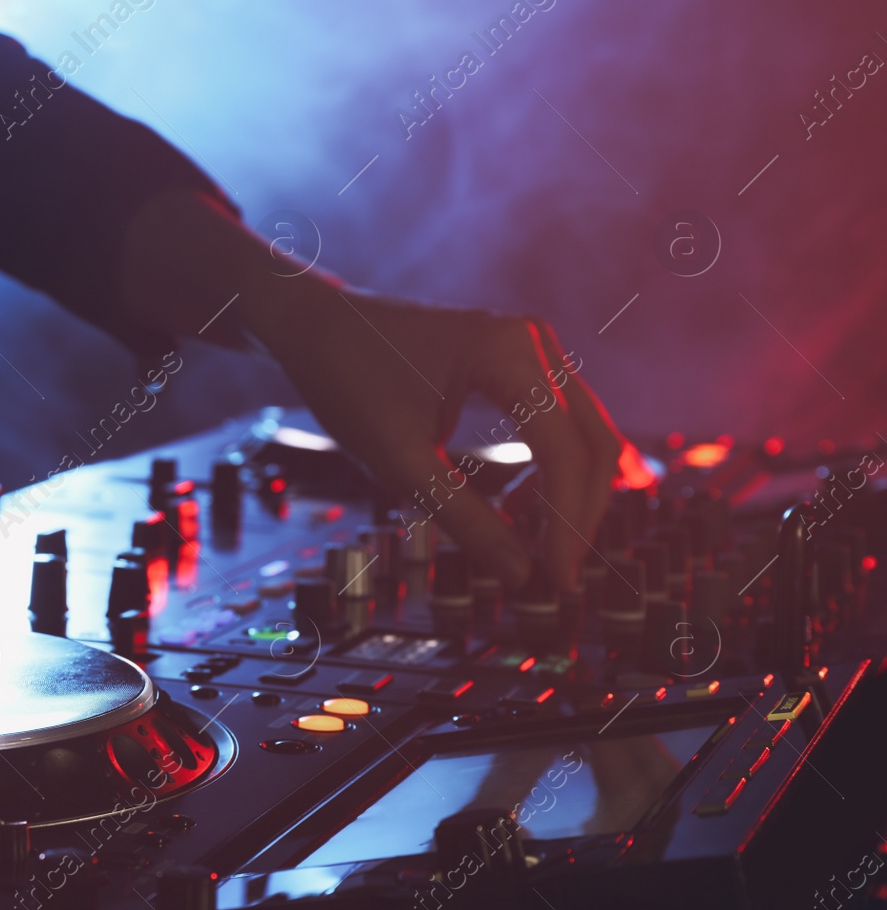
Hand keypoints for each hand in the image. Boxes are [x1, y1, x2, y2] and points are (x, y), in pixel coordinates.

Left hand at [117, 189, 627, 590]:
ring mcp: (530, 349)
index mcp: (513, 354)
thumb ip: (465, 519)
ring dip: (568, 495)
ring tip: (535, 548)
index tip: (558, 581)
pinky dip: (548, 472)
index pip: (567, 453)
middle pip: (593, 443)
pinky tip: (522, 511)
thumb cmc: (349, 381)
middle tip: (558, 576)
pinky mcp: (517, 363)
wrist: (315, 327)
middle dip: (580, 515)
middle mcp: (534, 343)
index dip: (569, 526)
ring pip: (581, 435)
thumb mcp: (400, 462)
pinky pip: (556, 424)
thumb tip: (521, 575)